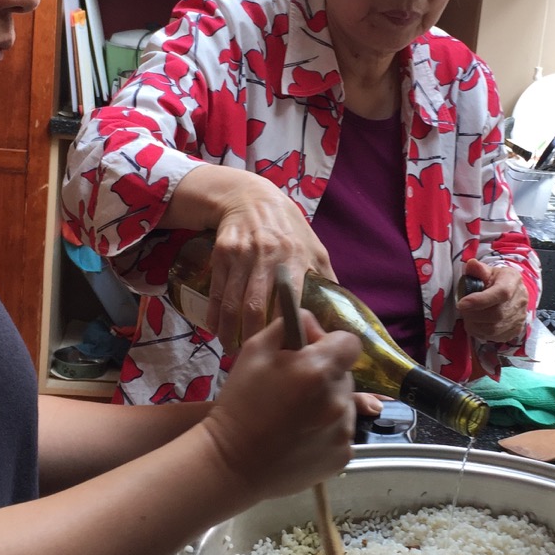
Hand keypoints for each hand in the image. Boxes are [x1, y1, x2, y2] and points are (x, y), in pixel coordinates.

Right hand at [203, 313, 359, 501]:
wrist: (231, 464)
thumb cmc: (239, 404)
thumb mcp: (254, 351)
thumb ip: (287, 326)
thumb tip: (309, 323)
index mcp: (319, 370)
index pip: (349, 342)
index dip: (330, 343)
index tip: (309, 353)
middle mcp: (339, 401)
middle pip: (345, 374)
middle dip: (326, 374)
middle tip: (294, 387)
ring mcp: (344, 432)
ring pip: (345, 404)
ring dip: (327, 403)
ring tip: (294, 415)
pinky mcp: (343, 457)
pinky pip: (341, 432)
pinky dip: (326, 431)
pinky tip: (299, 436)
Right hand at [207, 178, 333, 352]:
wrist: (250, 196)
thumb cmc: (288, 227)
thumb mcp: (313, 246)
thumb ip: (325, 278)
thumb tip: (341, 312)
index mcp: (296, 257)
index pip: (292, 300)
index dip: (286, 328)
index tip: (285, 351)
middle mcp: (268, 255)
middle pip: (256, 307)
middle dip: (252, 337)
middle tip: (254, 358)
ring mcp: (242, 254)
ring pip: (232, 302)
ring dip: (229, 331)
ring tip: (232, 350)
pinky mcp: (221, 253)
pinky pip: (215, 291)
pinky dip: (213, 314)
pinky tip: (215, 330)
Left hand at [457, 257, 528, 345]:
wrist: (514, 292)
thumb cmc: (497, 280)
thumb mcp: (489, 271)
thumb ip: (478, 269)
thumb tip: (471, 265)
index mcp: (512, 281)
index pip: (500, 293)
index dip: (479, 301)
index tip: (461, 303)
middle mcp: (519, 300)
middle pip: (495, 314)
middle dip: (473, 314)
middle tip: (463, 309)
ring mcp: (519, 317)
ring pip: (494, 328)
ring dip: (475, 324)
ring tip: (468, 316)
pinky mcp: (515, 330)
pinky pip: (495, 337)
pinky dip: (480, 332)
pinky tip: (475, 324)